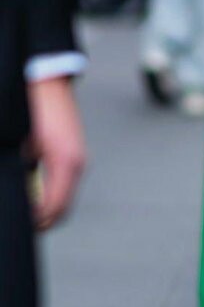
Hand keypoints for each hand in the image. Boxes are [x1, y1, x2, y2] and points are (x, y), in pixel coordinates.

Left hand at [26, 76, 86, 228]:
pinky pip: (65, 184)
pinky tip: (35, 192)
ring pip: (65, 198)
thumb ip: (24, 176)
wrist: (47, 82)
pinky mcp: (75, 155)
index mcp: (65, 163)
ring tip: (28, 209)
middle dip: (43, 219)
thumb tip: (23, 200)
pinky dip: (52, 194)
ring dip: (48, 208)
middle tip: (25, 222)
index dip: (37, 222)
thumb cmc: (33, 110)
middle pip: (63, 209)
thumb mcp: (21, 147)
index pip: (54, 208)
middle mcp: (77, 164)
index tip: (23, 224)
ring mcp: (78, 159)